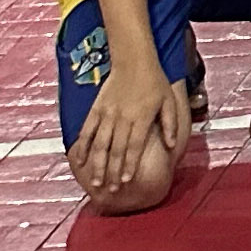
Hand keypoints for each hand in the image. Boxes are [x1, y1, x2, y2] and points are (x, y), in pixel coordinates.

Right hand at [71, 60, 187, 198]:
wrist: (133, 60)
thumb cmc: (154, 82)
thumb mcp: (169, 100)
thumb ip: (170, 123)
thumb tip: (171, 146)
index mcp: (142, 117)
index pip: (135, 146)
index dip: (130, 165)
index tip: (127, 182)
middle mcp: (123, 118)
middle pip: (116, 150)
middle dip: (113, 172)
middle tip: (111, 190)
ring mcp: (107, 114)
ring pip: (100, 144)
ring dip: (97, 164)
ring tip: (96, 182)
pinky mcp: (96, 109)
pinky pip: (87, 131)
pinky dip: (82, 147)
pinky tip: (79, 162)